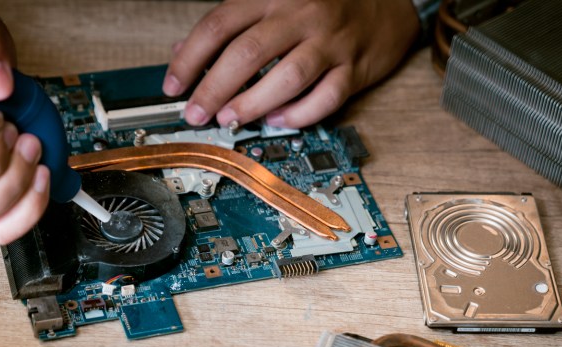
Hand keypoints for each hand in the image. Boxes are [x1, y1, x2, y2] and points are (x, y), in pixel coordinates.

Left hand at [163, 0, 419, 128]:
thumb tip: (183, 53)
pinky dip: (300, 114)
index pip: (219, 26)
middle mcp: (301, 15)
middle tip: (196, 113)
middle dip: (214, 88)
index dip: (190, 59)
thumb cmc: (322, 3)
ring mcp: (330, 42)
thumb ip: (230, 24)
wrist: (387, 0)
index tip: (174, 85)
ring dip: (253, 103)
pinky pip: (326, 97)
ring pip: (287, 77)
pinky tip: (278, 120)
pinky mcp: (355, 67)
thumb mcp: (273, 0)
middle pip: (248, 53)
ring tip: (229, 118)